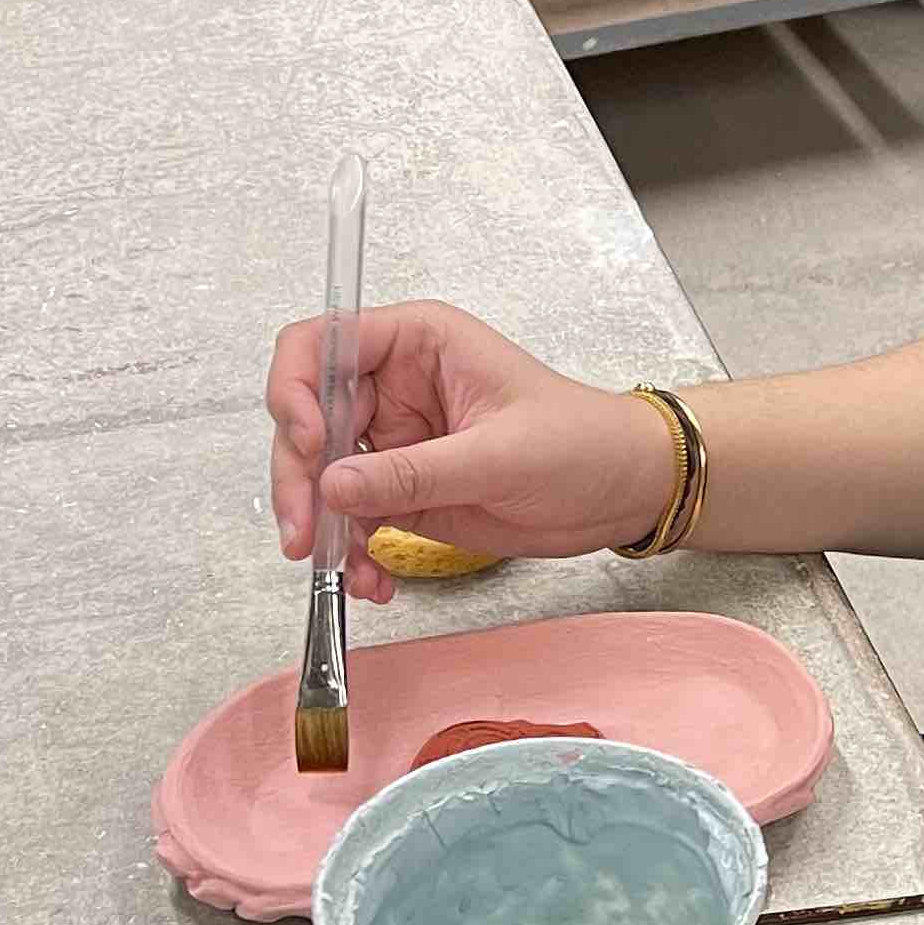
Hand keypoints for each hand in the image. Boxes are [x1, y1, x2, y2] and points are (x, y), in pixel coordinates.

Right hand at [263, 301, 681, 603]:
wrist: (624, 491)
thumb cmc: (583, 444)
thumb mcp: (499, 457)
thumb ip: (413, 473)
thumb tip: (333, 484)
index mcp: (417, 343)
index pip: (322, 344)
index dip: (299, 389)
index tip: (312, 442)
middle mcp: (395, 386)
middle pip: (308, 418)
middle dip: (299, 477)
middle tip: (304, 533)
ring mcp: (395, 441)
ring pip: (323, 476)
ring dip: (321, 525)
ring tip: (341, 569)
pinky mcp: (404, 490)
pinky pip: (355, 518)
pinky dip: (353, 552)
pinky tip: (372, 581)